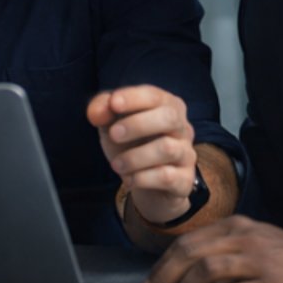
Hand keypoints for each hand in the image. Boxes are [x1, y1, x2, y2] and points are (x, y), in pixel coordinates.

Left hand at [87, 85, 198, 224]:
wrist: (149, 186)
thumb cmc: (132, 146)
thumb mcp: (113, 125)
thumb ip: (103, 111)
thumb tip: (95, 113)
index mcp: (167, 107)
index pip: (155, 96)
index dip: (134, 98)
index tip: (114, 104)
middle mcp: (182, 128)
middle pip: (169, 118)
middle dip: (138, 124)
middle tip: (113, 134)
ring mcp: (187, 154)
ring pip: (168, 149)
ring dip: (135, 157)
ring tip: (115, 165)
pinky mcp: (184, 179)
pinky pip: (168, 177)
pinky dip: (143, 178)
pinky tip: (129, 180)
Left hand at [139, 215, 282, 282]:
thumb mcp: (257, 243)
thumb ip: (225, 249)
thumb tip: (185, 272)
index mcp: (238, 227)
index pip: (187, 241)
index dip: (162, 265)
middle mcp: (245, 238)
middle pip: (189, 253)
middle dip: (163, 280)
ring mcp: (258, 261)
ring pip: (204, 272)